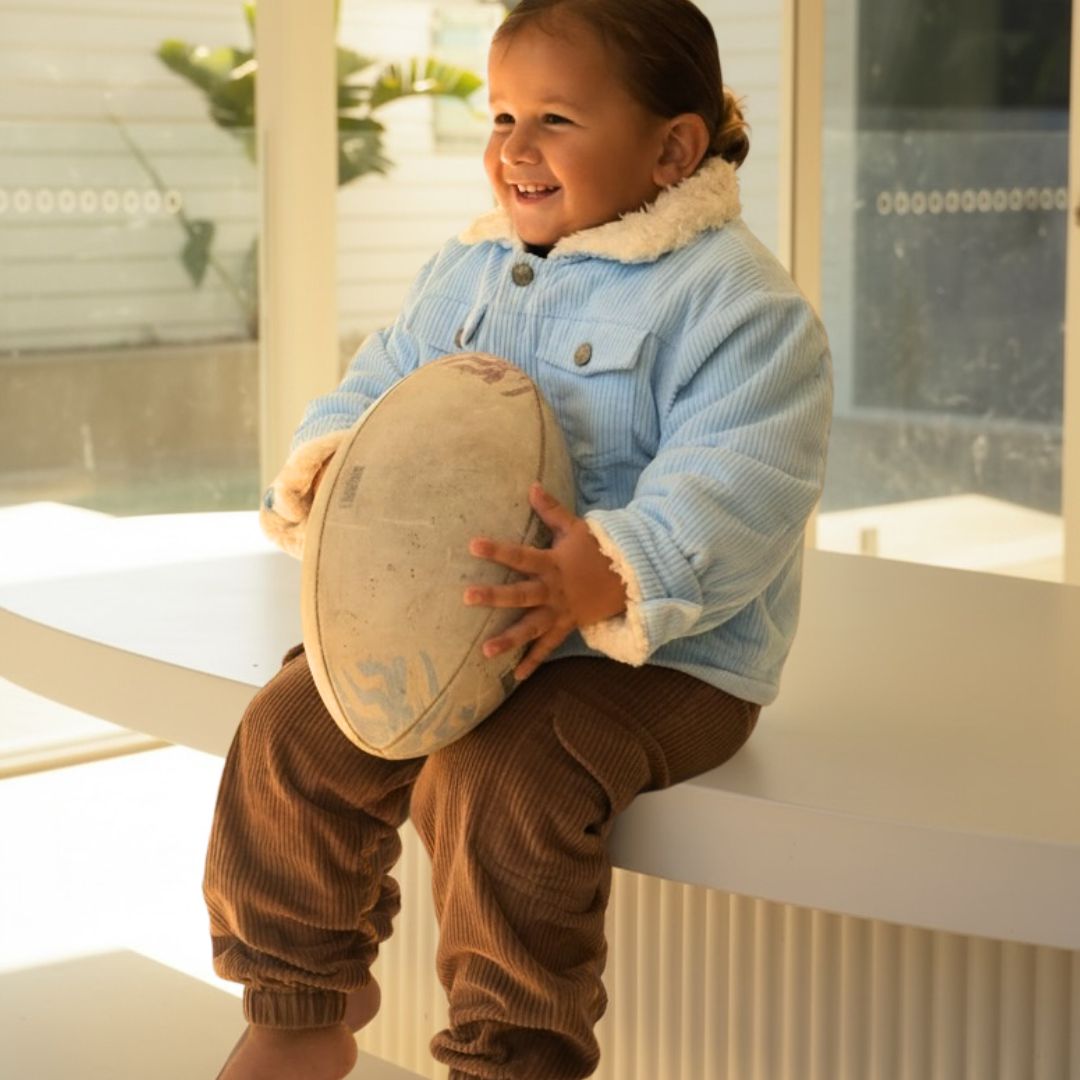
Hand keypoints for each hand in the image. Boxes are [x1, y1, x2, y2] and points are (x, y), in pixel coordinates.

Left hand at [464, 483, 626, 680]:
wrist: (630, 577)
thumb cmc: (597, 550)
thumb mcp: (575, 527)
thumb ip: (551, 510)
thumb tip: (531, 485)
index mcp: (552, 563)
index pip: (520, 555)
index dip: (498, 550)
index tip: (473, 545)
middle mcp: (553, 590)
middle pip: (521, 594)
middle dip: (494, 597)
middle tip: (467, 596)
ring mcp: (560, 612)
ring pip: (532, 627)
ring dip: (509, 639)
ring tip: (485, 651)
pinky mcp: (567, 626)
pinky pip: (548, 647)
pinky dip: (533, 661)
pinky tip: (515, 675)